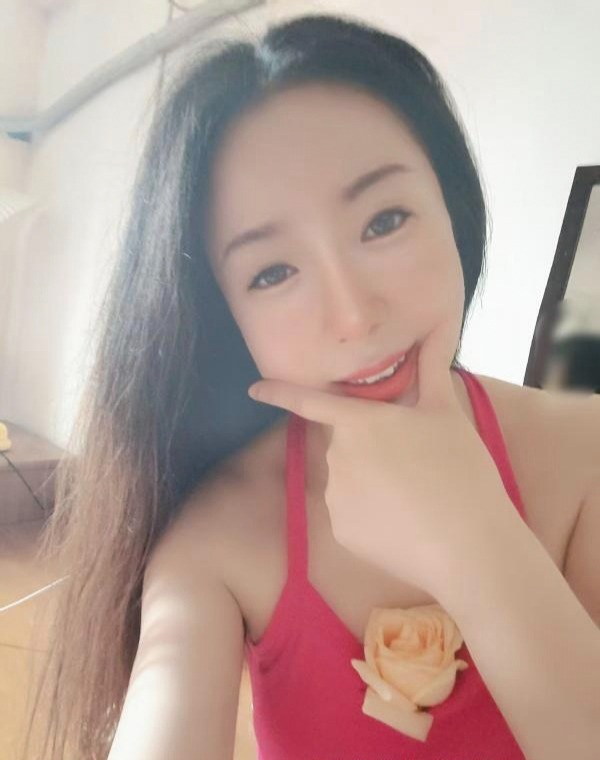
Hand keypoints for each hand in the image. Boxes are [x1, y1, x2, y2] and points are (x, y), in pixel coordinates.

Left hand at [247, 322, 513, 595]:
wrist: (468, 547)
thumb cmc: (461, 471)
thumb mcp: (448, 413)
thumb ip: (432, 369)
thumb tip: (434, 331)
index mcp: (360, 423)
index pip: (309, 402)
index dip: (280, 393)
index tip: (254, 388)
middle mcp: (338, 456)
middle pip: (345, 444)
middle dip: (369, 449)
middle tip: (414, 464)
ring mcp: (336, 496)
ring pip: (349, 480)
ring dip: (371, 483)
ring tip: (415, 498)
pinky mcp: (341, 531)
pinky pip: (351, 514)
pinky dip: (372, 516)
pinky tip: (403, 524)